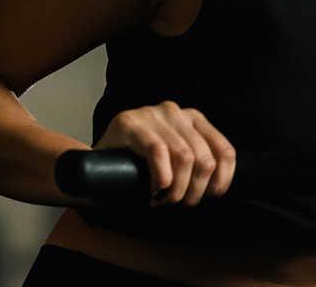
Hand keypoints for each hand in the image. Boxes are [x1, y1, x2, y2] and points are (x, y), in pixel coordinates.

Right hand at [93, 100, 235, 205]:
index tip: (209, 197)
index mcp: (194, 120)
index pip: (225, 151)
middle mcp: (177, 113)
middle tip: (179, 204)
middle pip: (204, 159)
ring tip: (164, 200)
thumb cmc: (135, 167)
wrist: (90, 166)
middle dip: (195, 190)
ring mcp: (153, 115)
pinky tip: (154, 188)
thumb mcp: (174, 161)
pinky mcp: (130, 122)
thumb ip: (196, 165)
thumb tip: (218, 187)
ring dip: (177, 189)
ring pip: (185, 157)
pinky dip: (161, 175)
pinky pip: (158, 151)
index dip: (221, 180)